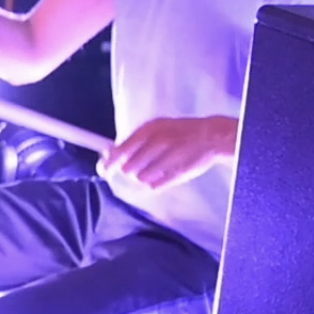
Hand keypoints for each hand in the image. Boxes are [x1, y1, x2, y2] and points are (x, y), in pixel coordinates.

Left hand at [99, 116, 237, 191]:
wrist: (210, 136)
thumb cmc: (179, 132)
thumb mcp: (155, 128)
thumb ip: (133, 140)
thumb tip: (108, 153)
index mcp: (149, 130)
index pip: (121, 151)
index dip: (109, 163)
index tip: (103, 169)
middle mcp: (158, 142)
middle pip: (128, 168)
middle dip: (131, 169)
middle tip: (142, 164)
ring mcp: (169, 158)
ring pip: (141, 178)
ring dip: (145, 175)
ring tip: (158, 166)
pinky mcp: (177, 174)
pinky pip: (155, 185)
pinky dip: (156, 182)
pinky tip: (165, 172)